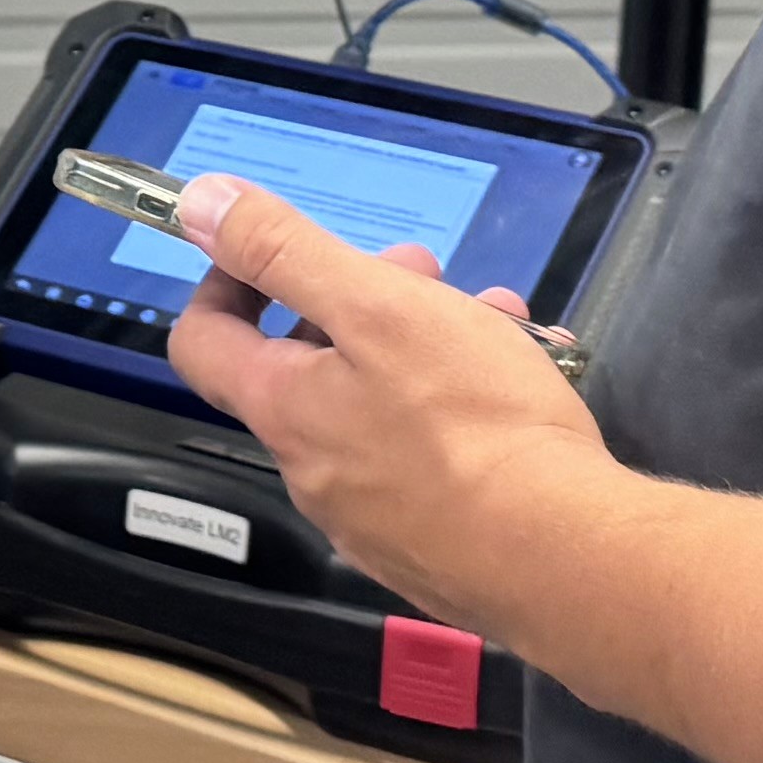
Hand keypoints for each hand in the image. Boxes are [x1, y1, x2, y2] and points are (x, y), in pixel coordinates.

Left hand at [158, 177, 617, 641]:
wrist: (563, 558)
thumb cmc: (472, 423)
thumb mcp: (377, 305)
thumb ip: (284, 251)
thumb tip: (198, 204)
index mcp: (284, 410)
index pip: (204, 341)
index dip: (228, 283)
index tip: (275, 253)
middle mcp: (313, 472)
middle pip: (310, 367)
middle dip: (364, 300)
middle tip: (426, 272)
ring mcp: (373, 519)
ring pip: (381, 405)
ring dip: (429, 344)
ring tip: (498, 318)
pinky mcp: (433, 547)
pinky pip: (430, 458)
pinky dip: (462, 408)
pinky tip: (529, 379)